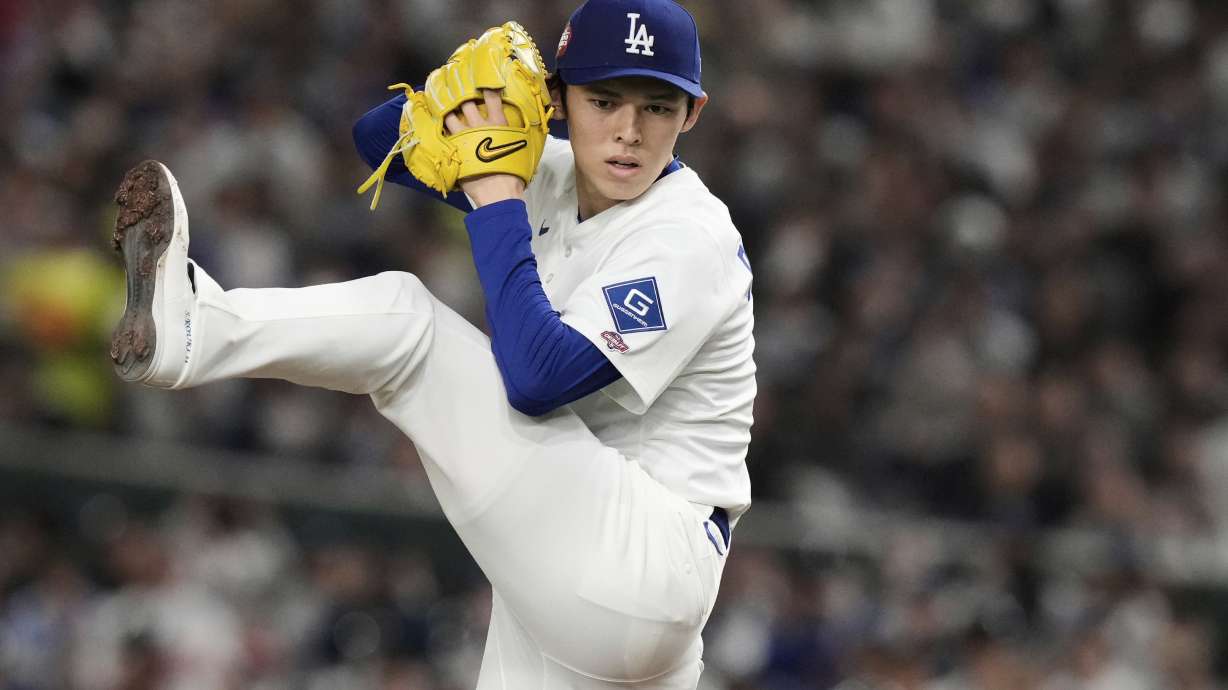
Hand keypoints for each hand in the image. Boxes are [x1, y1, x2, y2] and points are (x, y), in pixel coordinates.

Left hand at [446, 89, 526, 207]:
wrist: (498, 192)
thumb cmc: (514, 174)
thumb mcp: (524, 151)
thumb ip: (519, 137)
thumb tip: (522, 132)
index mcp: (499, 123)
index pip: (491, 97)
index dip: (487, 87)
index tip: (483, 83)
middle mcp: (479, 126)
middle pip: (466, 102)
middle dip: (462, 95)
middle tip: (459, 92)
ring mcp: (464, 137)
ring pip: (450, 115)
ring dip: (448, 110)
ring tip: (445, 107)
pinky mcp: (453, 149)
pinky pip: (443, 133)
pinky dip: (440, 128)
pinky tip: (437, 126)